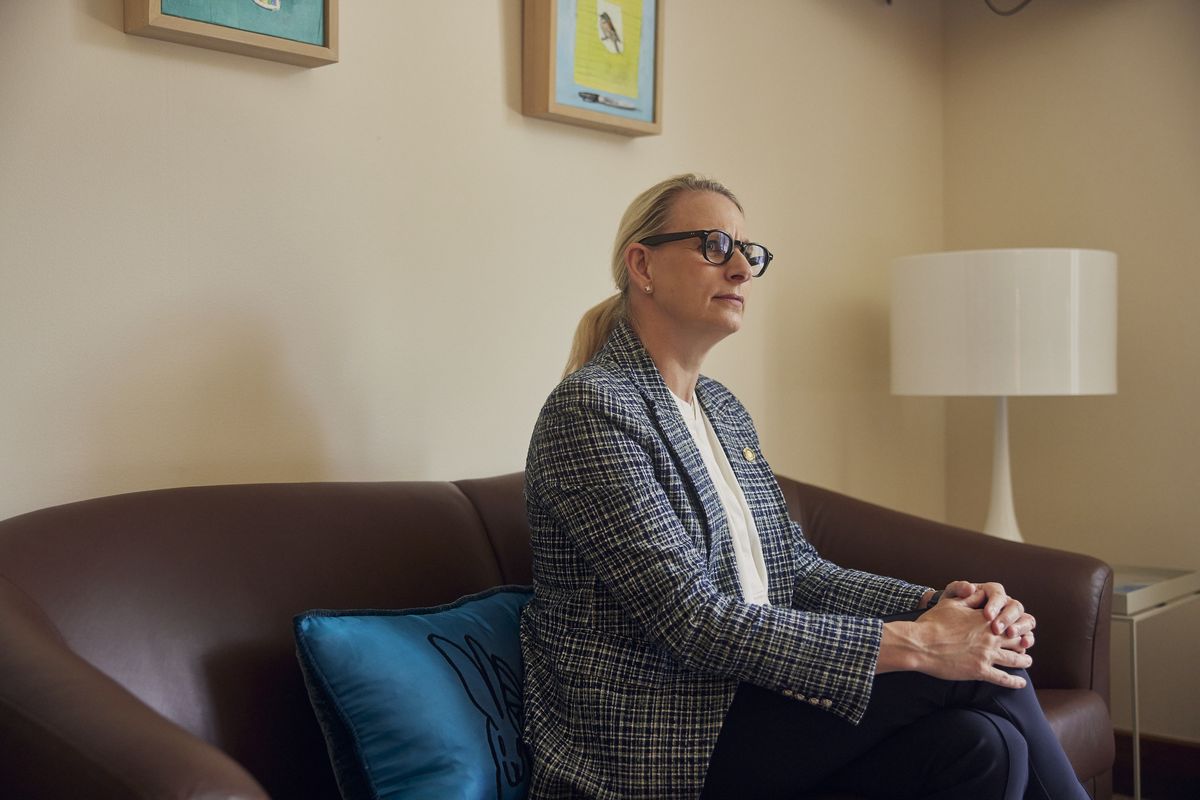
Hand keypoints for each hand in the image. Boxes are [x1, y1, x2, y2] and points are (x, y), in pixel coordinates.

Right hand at [910, 596, 1032, 688]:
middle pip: (1017, 640)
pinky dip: (1015, 681)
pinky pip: (1003, 678)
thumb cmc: (933, 622)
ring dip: (1024, 660)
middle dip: (1024, 642)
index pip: (1010, 621)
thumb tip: (979, 592)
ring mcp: (986, 655)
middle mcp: (990, 637)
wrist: (920, 644)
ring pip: (1015, 659)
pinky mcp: (980, 671)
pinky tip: (1021, 683)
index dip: (1018, 624)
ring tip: (1027, 661)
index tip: (1020, 627)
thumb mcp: (951, 603)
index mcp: (985, 620)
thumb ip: (969, 598)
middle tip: (1027, 645)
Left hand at [940, 580, 1035, 650]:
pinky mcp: (1017, 633)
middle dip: (1007, 618)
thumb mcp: (950, 598)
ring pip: (1026, 619)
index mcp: (990, 592)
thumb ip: (958, 589)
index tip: (987, 615)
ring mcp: (1013, 619)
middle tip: (997, 629)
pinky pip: (1028, 635)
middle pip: (1015, 606)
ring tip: (1010, 635)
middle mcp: (1005, 604)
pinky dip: (1027, 639)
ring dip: (1021, 628)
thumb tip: (969, 588)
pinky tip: (1023, 646)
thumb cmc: (952, 610)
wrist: (951, 627)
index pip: (998, 594)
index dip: (994, 604)